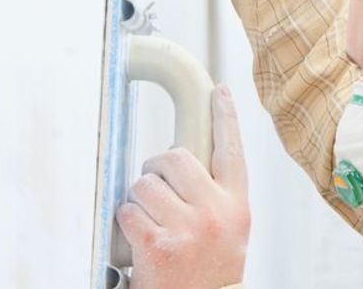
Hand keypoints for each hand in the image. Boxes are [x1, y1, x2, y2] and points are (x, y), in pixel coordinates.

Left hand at [117, 84, 249, 288]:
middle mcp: (216, 213)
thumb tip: (183, 158)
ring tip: (150, 221)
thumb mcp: (229, 229)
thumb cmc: (209, 270)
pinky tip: (138, 238)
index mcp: (237, 207)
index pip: (232, 152)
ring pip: (145, 184)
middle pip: (175, 158)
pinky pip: (128, 210)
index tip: (221, 91)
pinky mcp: (159, 245)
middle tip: (156, 188)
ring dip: (138, 198)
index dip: (226, 118)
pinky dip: (126, 221)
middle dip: (156, 168)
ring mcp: (188, 228)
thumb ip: (215, 195)